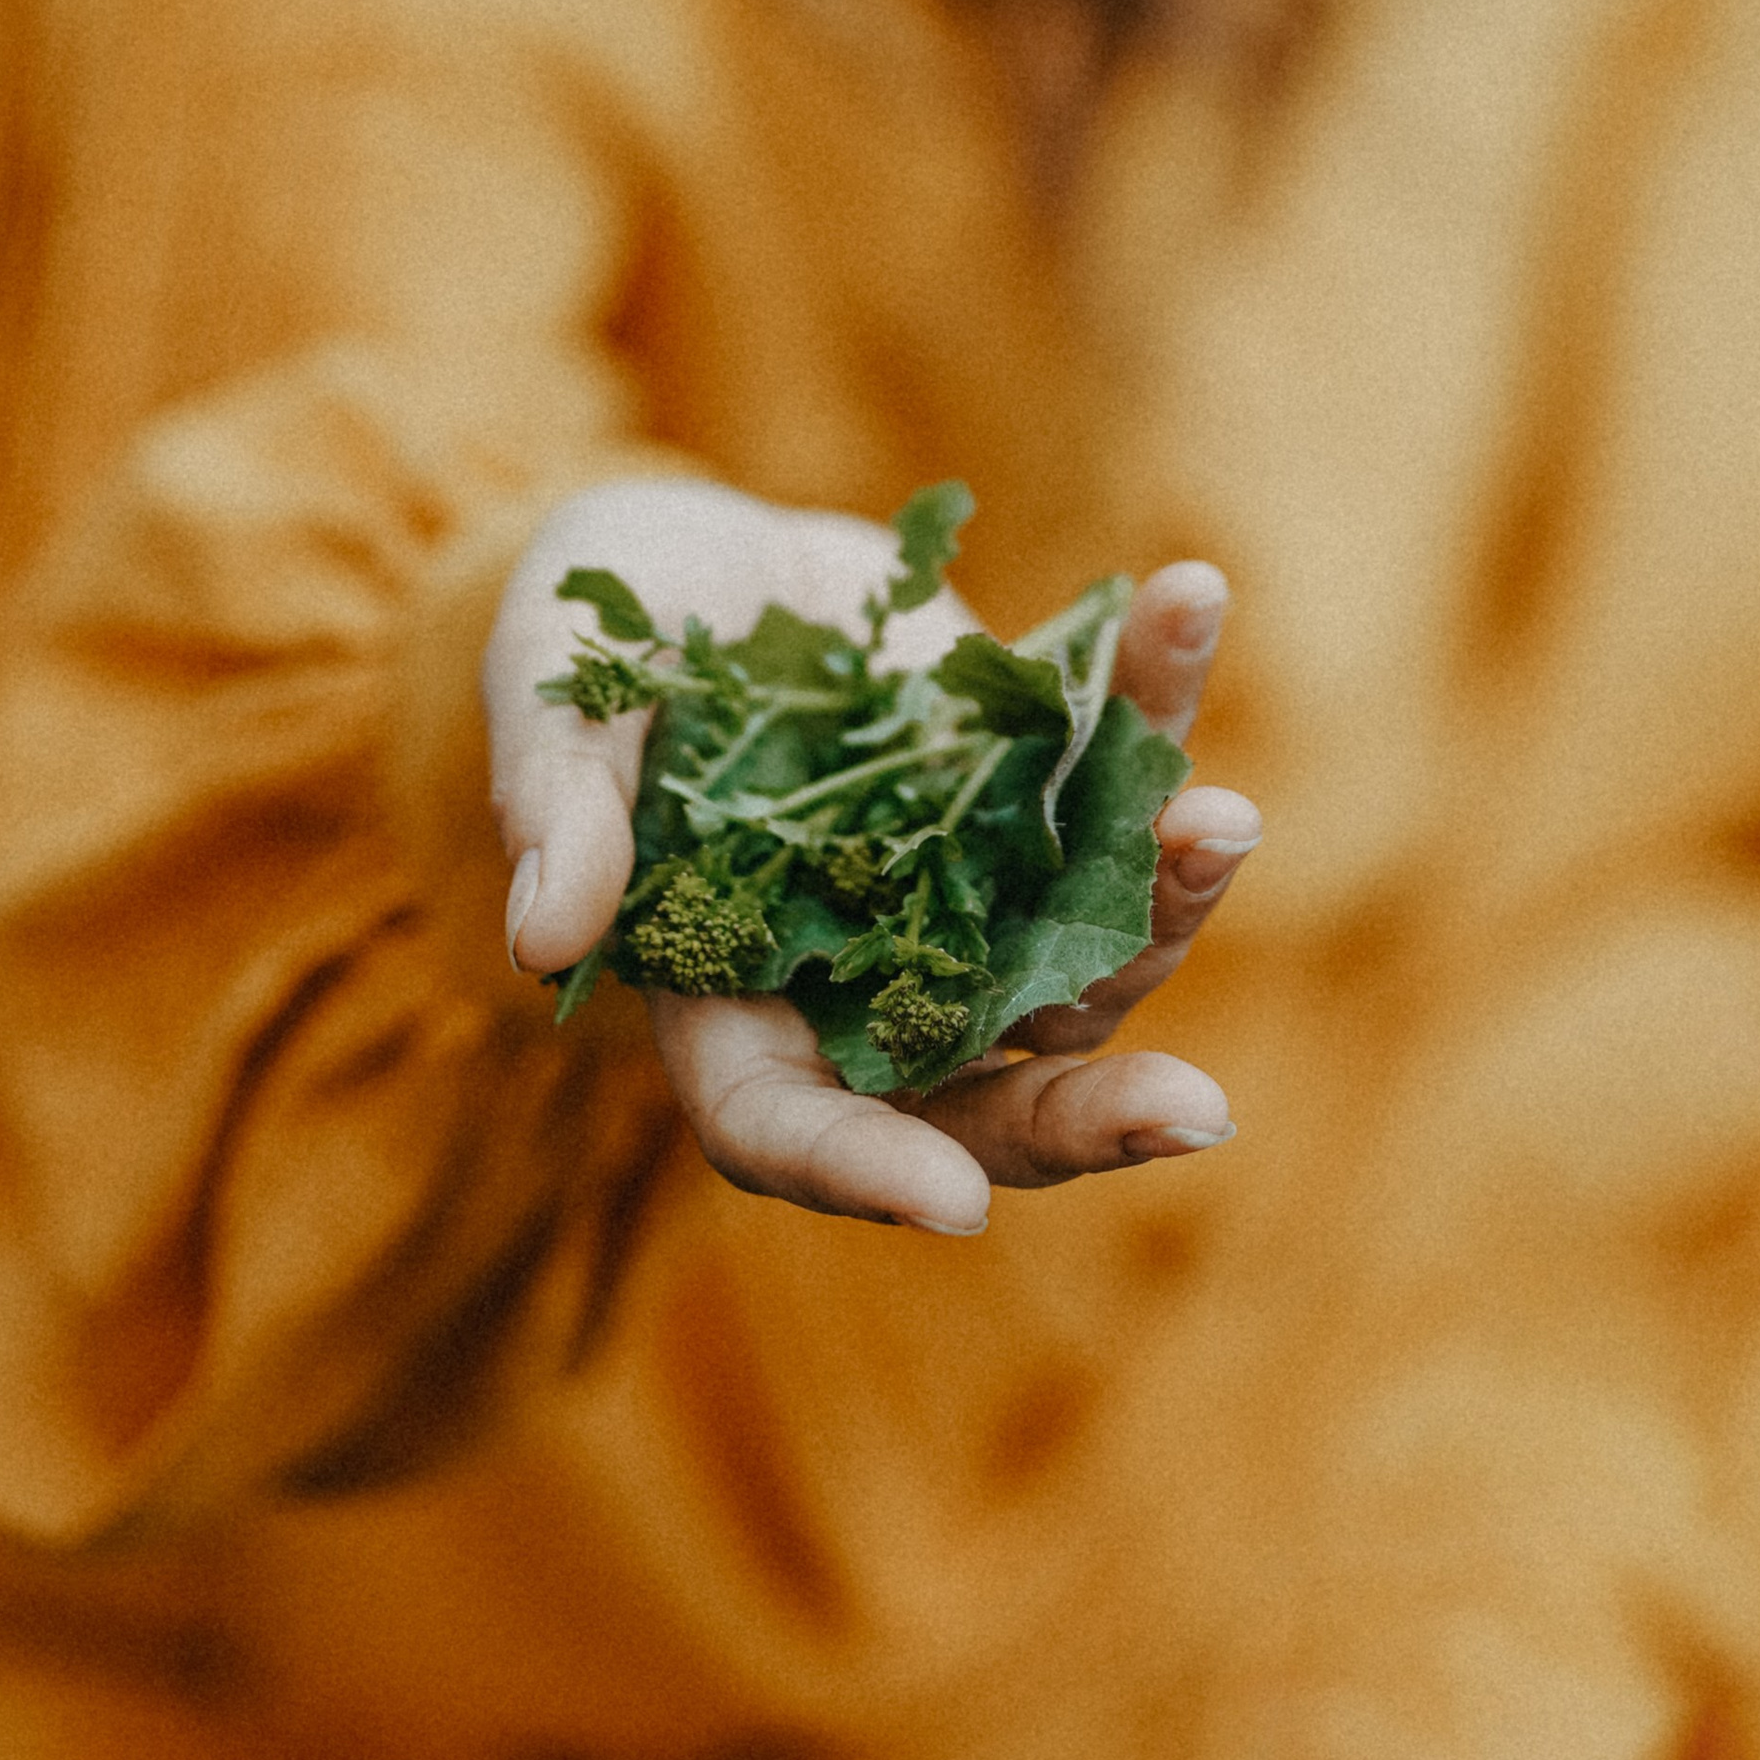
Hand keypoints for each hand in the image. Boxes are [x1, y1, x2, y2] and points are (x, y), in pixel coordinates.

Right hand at [482, 479, 1257, 1237]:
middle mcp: (872, 970)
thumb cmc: (587, 643)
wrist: (689, 554)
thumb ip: (557, 805)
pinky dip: (1158, 690)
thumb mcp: (554, 701)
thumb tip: (540, 936)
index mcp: (732, 998)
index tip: (955, 1205)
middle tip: (1195, 1112)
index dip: (864, 1172)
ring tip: (1220, 821)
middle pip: (988, 1089)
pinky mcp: (1032, 773)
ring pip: (1089, 946)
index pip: (790, 1127)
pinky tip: (1185, 597)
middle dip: (1091, 1114)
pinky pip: (1114, 759)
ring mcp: (971, 880)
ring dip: (1168, 899)